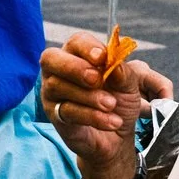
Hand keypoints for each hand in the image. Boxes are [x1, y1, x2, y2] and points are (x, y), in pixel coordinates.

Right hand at [41, 34, 172, 177]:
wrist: (117, 135)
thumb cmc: (118, 102)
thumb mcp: (128, 86)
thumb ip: (122, 72)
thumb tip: (113, 63)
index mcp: (77, 56)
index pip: (75, 42)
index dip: (87, 47)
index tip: (102, 56)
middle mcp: (58, 71)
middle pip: (51, 59)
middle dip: (75, 67)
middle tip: (97, 78)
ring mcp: (52, 93)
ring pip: (58, 86)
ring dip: (89, 96)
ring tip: (111, 105)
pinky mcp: (54, 115)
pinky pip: (67, 111)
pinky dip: (92, 116)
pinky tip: (112, 121)